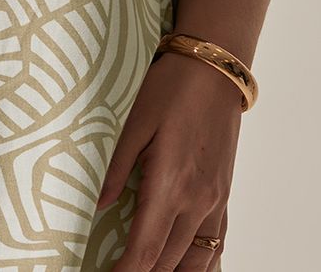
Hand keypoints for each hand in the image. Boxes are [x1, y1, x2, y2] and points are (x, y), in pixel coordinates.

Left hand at [95, 49, 243, 270]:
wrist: (215, 70)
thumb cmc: (172, 89)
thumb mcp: (135, 122)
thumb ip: (115, 168)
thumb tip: (98, 205)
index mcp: (170, 184)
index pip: (146, 250)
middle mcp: (197, 201)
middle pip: (167, 262)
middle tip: (116, 270)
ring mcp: (214, 201)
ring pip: (195, 262)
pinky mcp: (223, 195)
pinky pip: (215, 244)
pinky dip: (198, 264)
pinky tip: (182, 267)